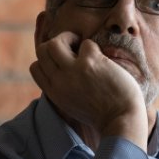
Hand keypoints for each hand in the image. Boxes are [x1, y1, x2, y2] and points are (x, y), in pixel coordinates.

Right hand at [30, 31, 147, 147]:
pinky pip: (86, 44)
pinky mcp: (90, 63)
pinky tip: (104, 59)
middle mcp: (59, 81)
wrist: (122, 121)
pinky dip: (94, 48)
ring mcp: (73, 71)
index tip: (64, 60)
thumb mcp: (73, 105)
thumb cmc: (105, 114)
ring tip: (82, 45)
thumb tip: (65, 71)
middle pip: (42, 50)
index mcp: (54, 93)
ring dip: (69, 37)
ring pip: (54, 43)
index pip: (35, 67)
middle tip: (74, 47)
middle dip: (57, 43)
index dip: (48, 59)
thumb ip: (65, 89)